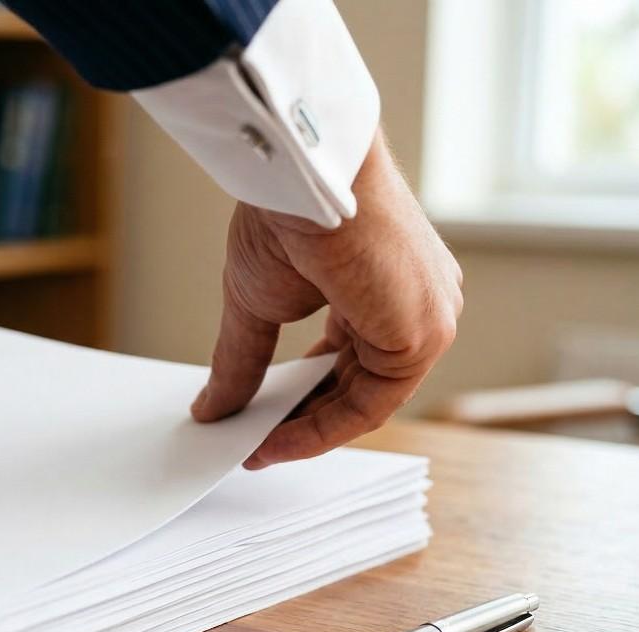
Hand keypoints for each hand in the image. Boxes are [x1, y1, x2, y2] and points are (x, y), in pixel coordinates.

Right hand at [192, 131, 461, 468]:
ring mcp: (427, 320)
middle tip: (253, 442)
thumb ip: (242, 361)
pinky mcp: (422, 336)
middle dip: (303, 418)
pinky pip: (371, 404)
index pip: (351, 359)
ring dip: (309, 429)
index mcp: (390, 287)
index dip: (304, 397)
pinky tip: (277, 437)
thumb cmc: (291, 214)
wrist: (302, 177)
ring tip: (258, 446)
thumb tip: (211, 407)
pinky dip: (322, 429)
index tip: (263, 423)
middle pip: (360, 385)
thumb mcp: (257, 301)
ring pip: (367, 399)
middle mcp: (419, 305)